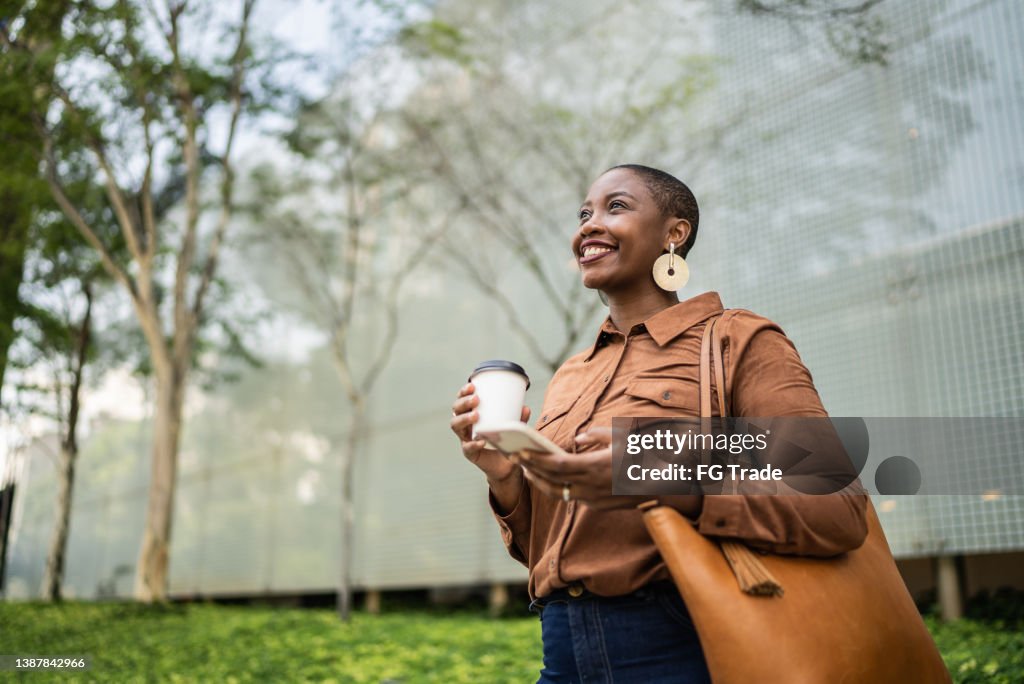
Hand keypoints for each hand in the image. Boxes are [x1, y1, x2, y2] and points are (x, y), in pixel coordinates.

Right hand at [450, 382, 530, 481]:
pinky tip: (481, 441)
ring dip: (464, 418)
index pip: (462, 400)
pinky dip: (473, 444)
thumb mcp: (512, 426)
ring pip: (456, 426)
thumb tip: (525, 408)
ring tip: (476, 415)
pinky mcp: (469, 453)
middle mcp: (465, 425)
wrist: (506, 464)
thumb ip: (518, 418)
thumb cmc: (505, 440)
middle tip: (476, 399)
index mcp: (472, 415)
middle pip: (456, 410)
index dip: (463, 392)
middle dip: (464, 402)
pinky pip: (467, 447)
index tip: (472, 386)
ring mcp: (465, 439)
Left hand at [518, 427, 703, 513]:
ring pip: (558, 492)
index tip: (521, 452)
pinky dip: (555, 487)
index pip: (557, 465)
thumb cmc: (642, 456)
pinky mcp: (595, 505)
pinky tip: (547, 477)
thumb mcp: (622, 437)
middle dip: (531, 469)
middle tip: (515, 457)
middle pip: (552, 480)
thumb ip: (596, 435)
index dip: (536, 460)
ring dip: (539, 481)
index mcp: (595, 467)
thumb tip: (578, 438)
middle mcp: (591, 486)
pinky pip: (569, 496)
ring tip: (526, 468)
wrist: (662, 487)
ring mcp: (592, 498)